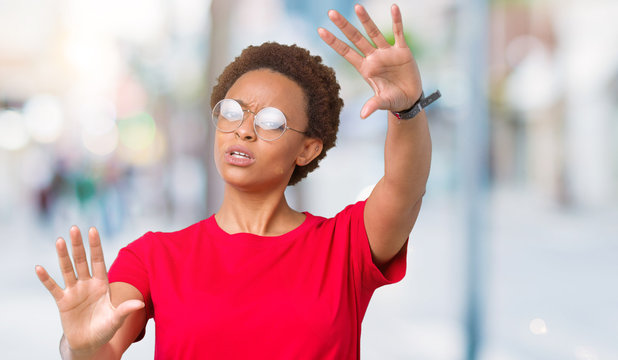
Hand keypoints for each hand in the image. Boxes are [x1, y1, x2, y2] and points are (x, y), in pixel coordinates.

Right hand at [35, 226, 143, 355]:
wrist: (89, 343)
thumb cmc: (105, 329)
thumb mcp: (116, 319)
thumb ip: (125, 310)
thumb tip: (140, 304)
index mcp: (102, 284)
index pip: (98, 261)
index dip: (95, 246)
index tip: (92, 230)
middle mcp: (87, 284)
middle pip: (81, 261)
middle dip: (78, 245)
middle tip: (74, 228)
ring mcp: (74, 291)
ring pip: (68, 270)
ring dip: (63, 256)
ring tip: (60, 240)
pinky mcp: (63, 302)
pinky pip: (53, 288)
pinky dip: (46, 279)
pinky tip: (39, 268)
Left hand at [318, 4, 421, 117]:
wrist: (409, 99)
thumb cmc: (393, 101)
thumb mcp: (383, 102)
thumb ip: (373, 105)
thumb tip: (363, 115)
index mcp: (365, 69)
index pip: (346, 52)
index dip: (333, 42)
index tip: (320, 30)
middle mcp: (373, 58)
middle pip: (356, 38)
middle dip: (344, 26)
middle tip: (331, 12)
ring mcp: (387, 52)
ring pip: (374, 32)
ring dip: (366, 20)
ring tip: (357, 7)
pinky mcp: (402, 51)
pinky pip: (398, 32)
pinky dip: (397, 20)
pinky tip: (394, 8)